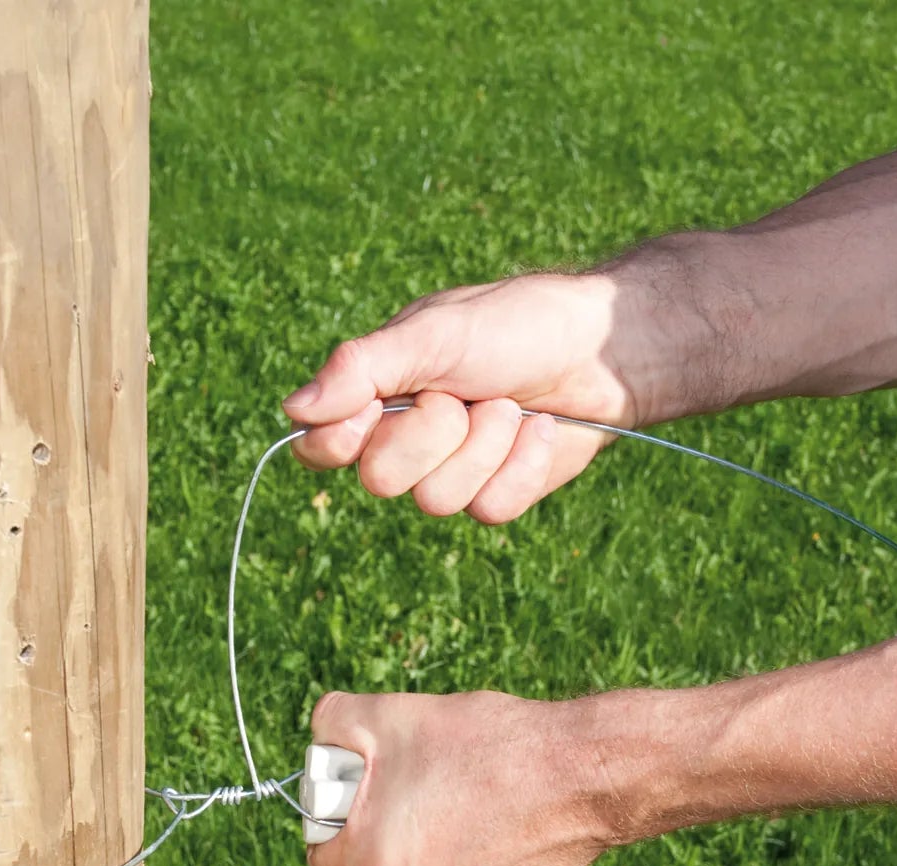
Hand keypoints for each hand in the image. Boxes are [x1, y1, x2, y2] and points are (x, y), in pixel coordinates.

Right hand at [282, 273, 638, 522]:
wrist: (603, 349)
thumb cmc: (517, 324)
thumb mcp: (435, 333)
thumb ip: (363, 368)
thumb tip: (293, 409)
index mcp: (378, 394)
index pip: (320, 444)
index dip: (341, 440)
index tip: (374, 410)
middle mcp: (407, 439)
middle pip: (381, 479)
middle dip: (434, 433)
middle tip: (466, 393)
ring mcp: (453, 471)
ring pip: (438, 500)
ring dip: (486, 445)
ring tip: (510, 406)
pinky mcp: (498, 494)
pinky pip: (490, 510)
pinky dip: (523, 466)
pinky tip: (541, 432)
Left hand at [305, 689, 612, 865]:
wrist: (586, 773)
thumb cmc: (486, 743)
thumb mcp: (391, 713)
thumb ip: (335, 724)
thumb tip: (324, 737)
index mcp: (380, 865)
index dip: (329, 825)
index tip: (357, 794)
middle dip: (390, 824)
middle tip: (421, 776)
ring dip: (437, 837)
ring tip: (468, 787)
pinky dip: (480, 848)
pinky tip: (504, 809)